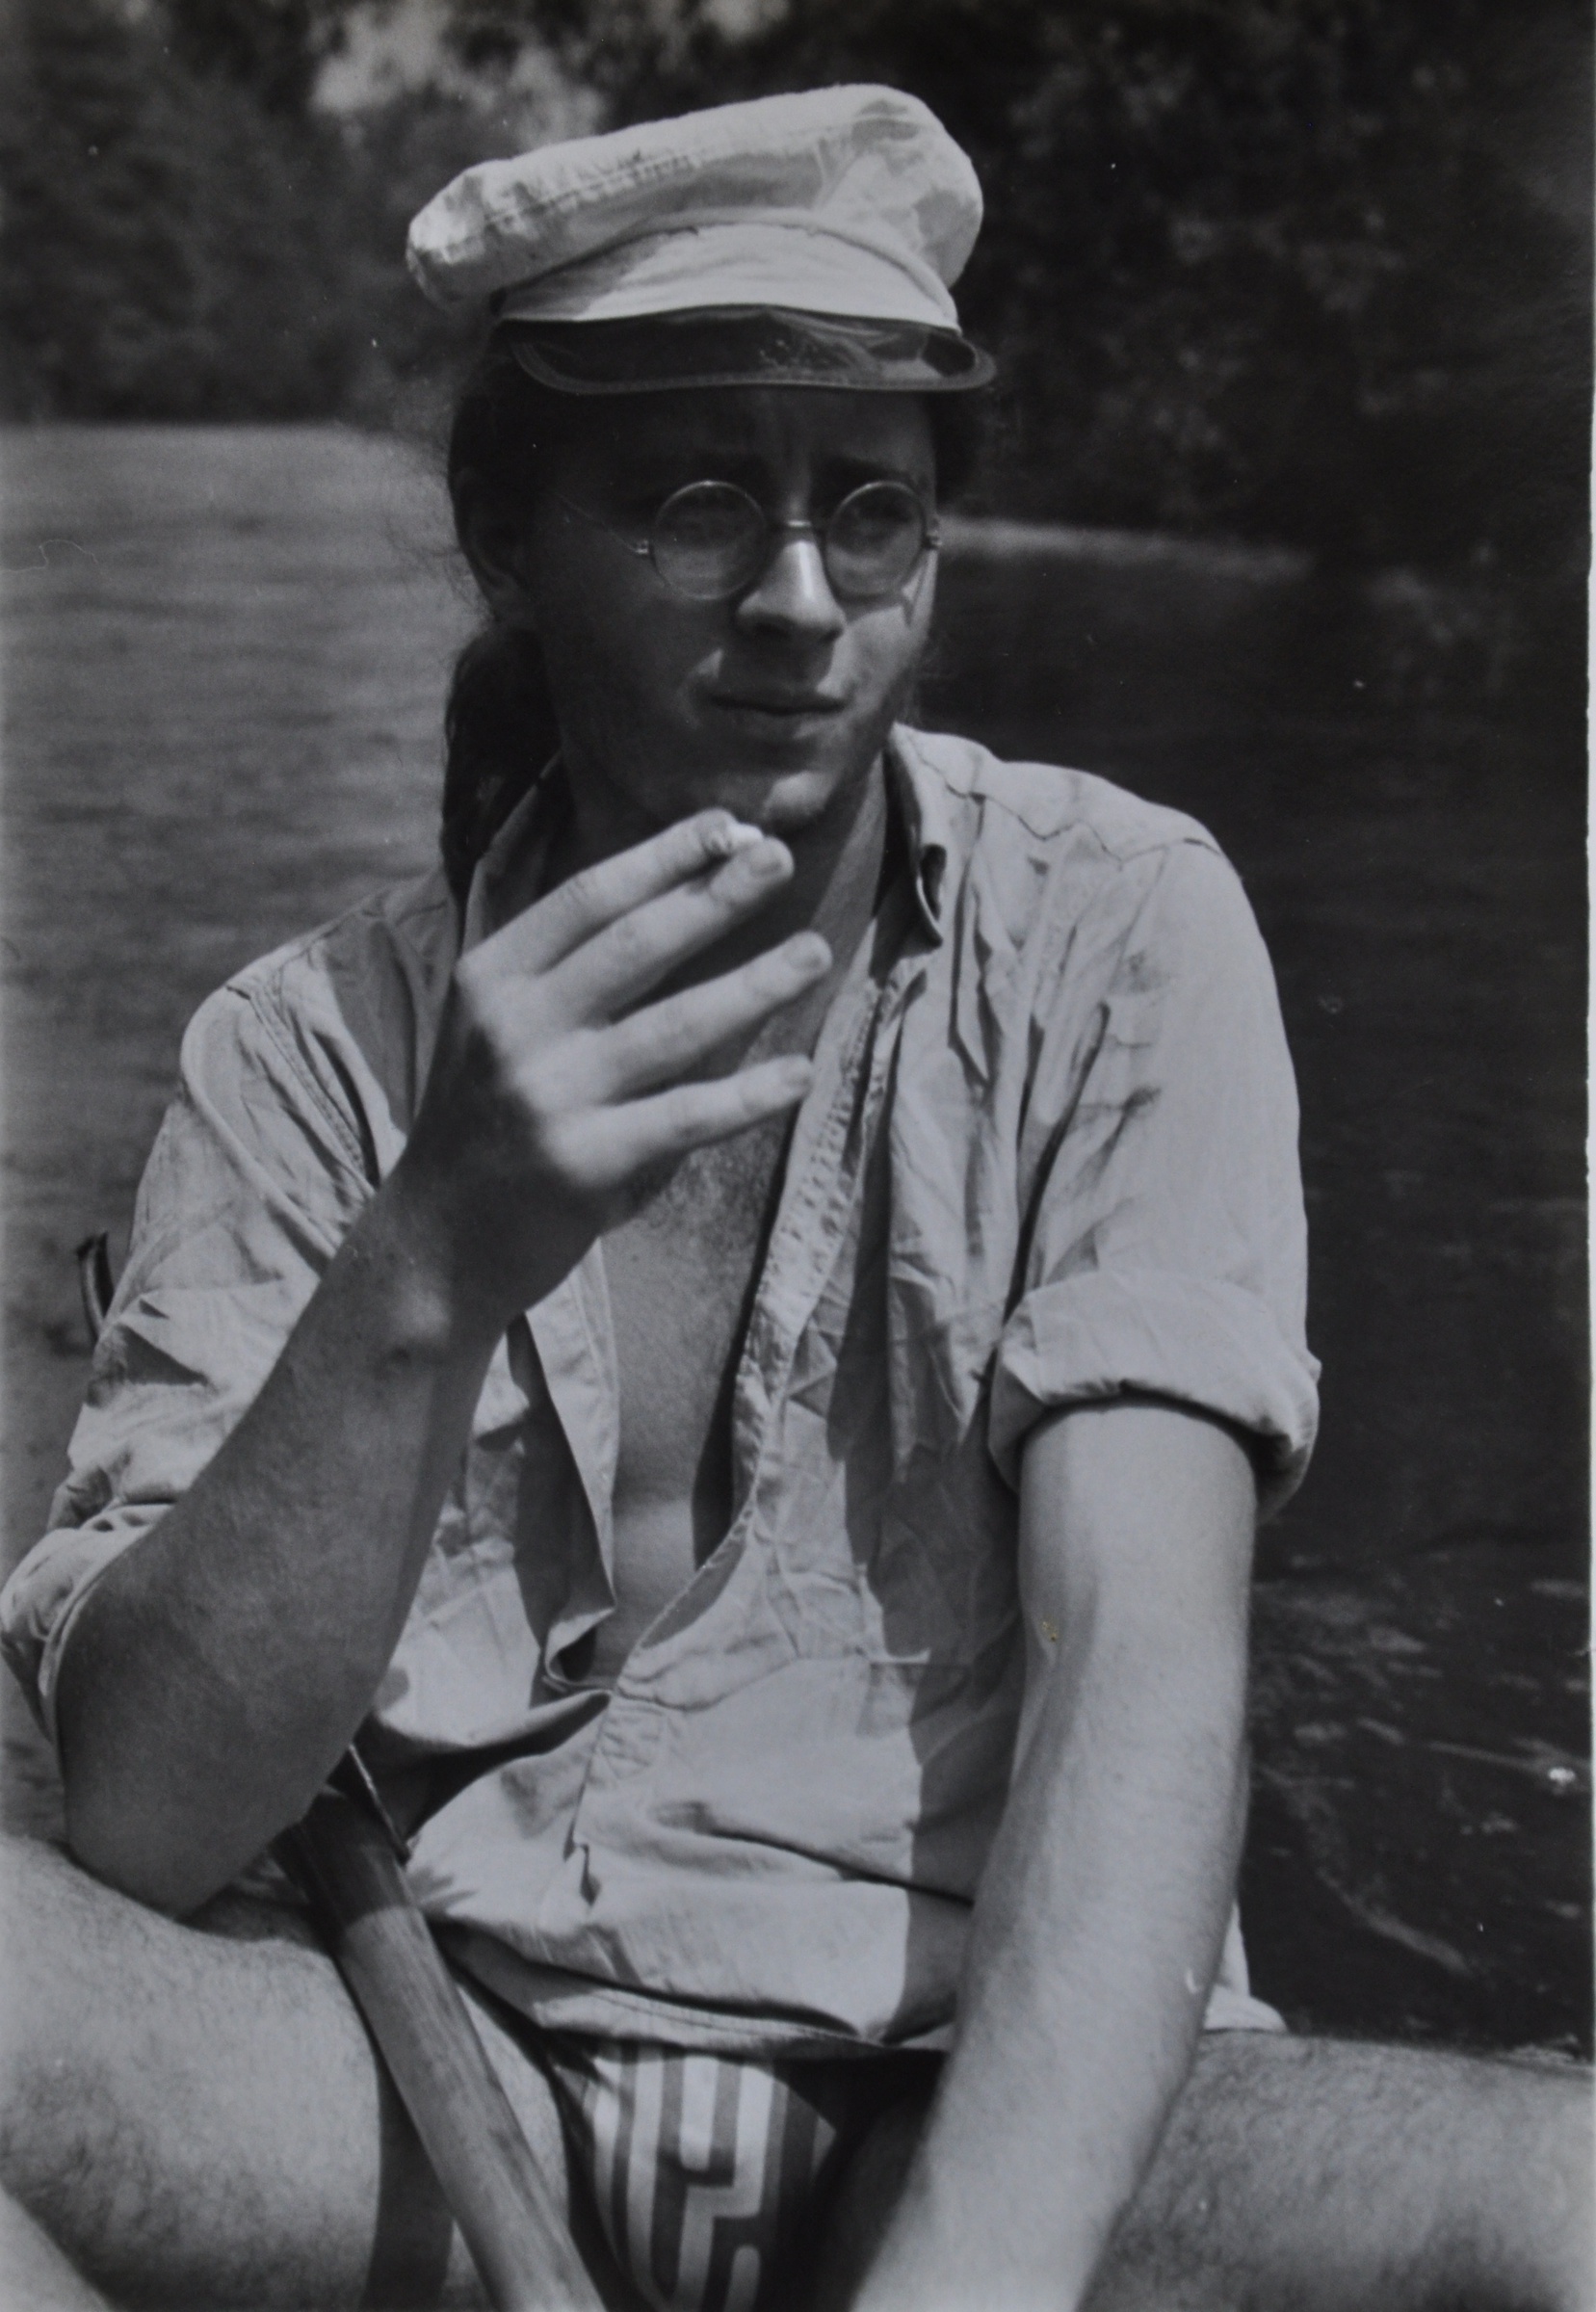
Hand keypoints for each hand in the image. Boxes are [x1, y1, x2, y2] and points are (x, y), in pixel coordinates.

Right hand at [395, 809, 828, 1328]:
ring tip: (814, 953)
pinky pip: (685, 1117)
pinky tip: (797, 1073)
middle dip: (715, 897)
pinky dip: (748, 1094)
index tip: (727, 825)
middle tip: (780, 859)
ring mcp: (549, 1096)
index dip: (662, 857)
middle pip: (635, 945)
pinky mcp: (584, 1164)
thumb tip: (656, 876)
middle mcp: (514, 1027)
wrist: (440, 1238)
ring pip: (674, 1026)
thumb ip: (563, 961)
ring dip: (754, 985)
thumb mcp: (495, 1020)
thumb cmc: (490, 1115)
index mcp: (492, 977)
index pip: (587, 898)